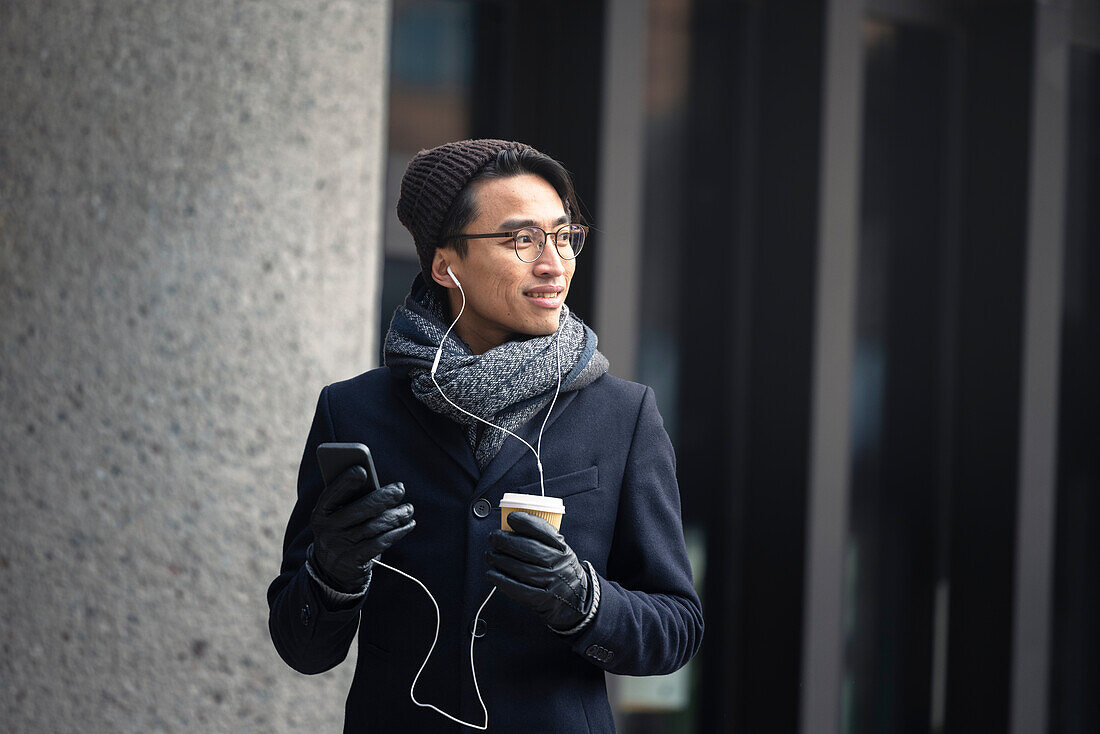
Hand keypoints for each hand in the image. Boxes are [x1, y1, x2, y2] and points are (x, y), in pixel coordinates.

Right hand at [310, 466, 415, 592]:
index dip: (345, 482)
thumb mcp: (338, 516)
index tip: (362, 470)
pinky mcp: (354, 561)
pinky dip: (397, 532)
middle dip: (383, 497)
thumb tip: (382, 488)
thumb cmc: (341, 531)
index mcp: (321, 513)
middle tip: (400, 489)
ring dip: (395, 515)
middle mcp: (327, 530)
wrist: (331, 570)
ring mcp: (340, 547)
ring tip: (409, 509)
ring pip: (373, 526)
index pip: (332, 494)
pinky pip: (380, 543)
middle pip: (360, 509)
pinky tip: (408, 525)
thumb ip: (351, 501)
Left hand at [485, 511, 590, 630]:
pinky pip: (520, 589)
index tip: (511, 518)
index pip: (545, 532)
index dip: (526, 523)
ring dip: (501, 560)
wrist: (576, 598)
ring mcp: (552, 583)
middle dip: (507, 541)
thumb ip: (542, 538)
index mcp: (563, 549)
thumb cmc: (560, 569)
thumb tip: (514, 525)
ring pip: (522, 569)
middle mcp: (559, 564)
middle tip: (493, 537)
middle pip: (530, 550)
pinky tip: (492, 574)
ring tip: (490, 555)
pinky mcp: (543, 600)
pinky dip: (503, 581)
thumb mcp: (560, 550)